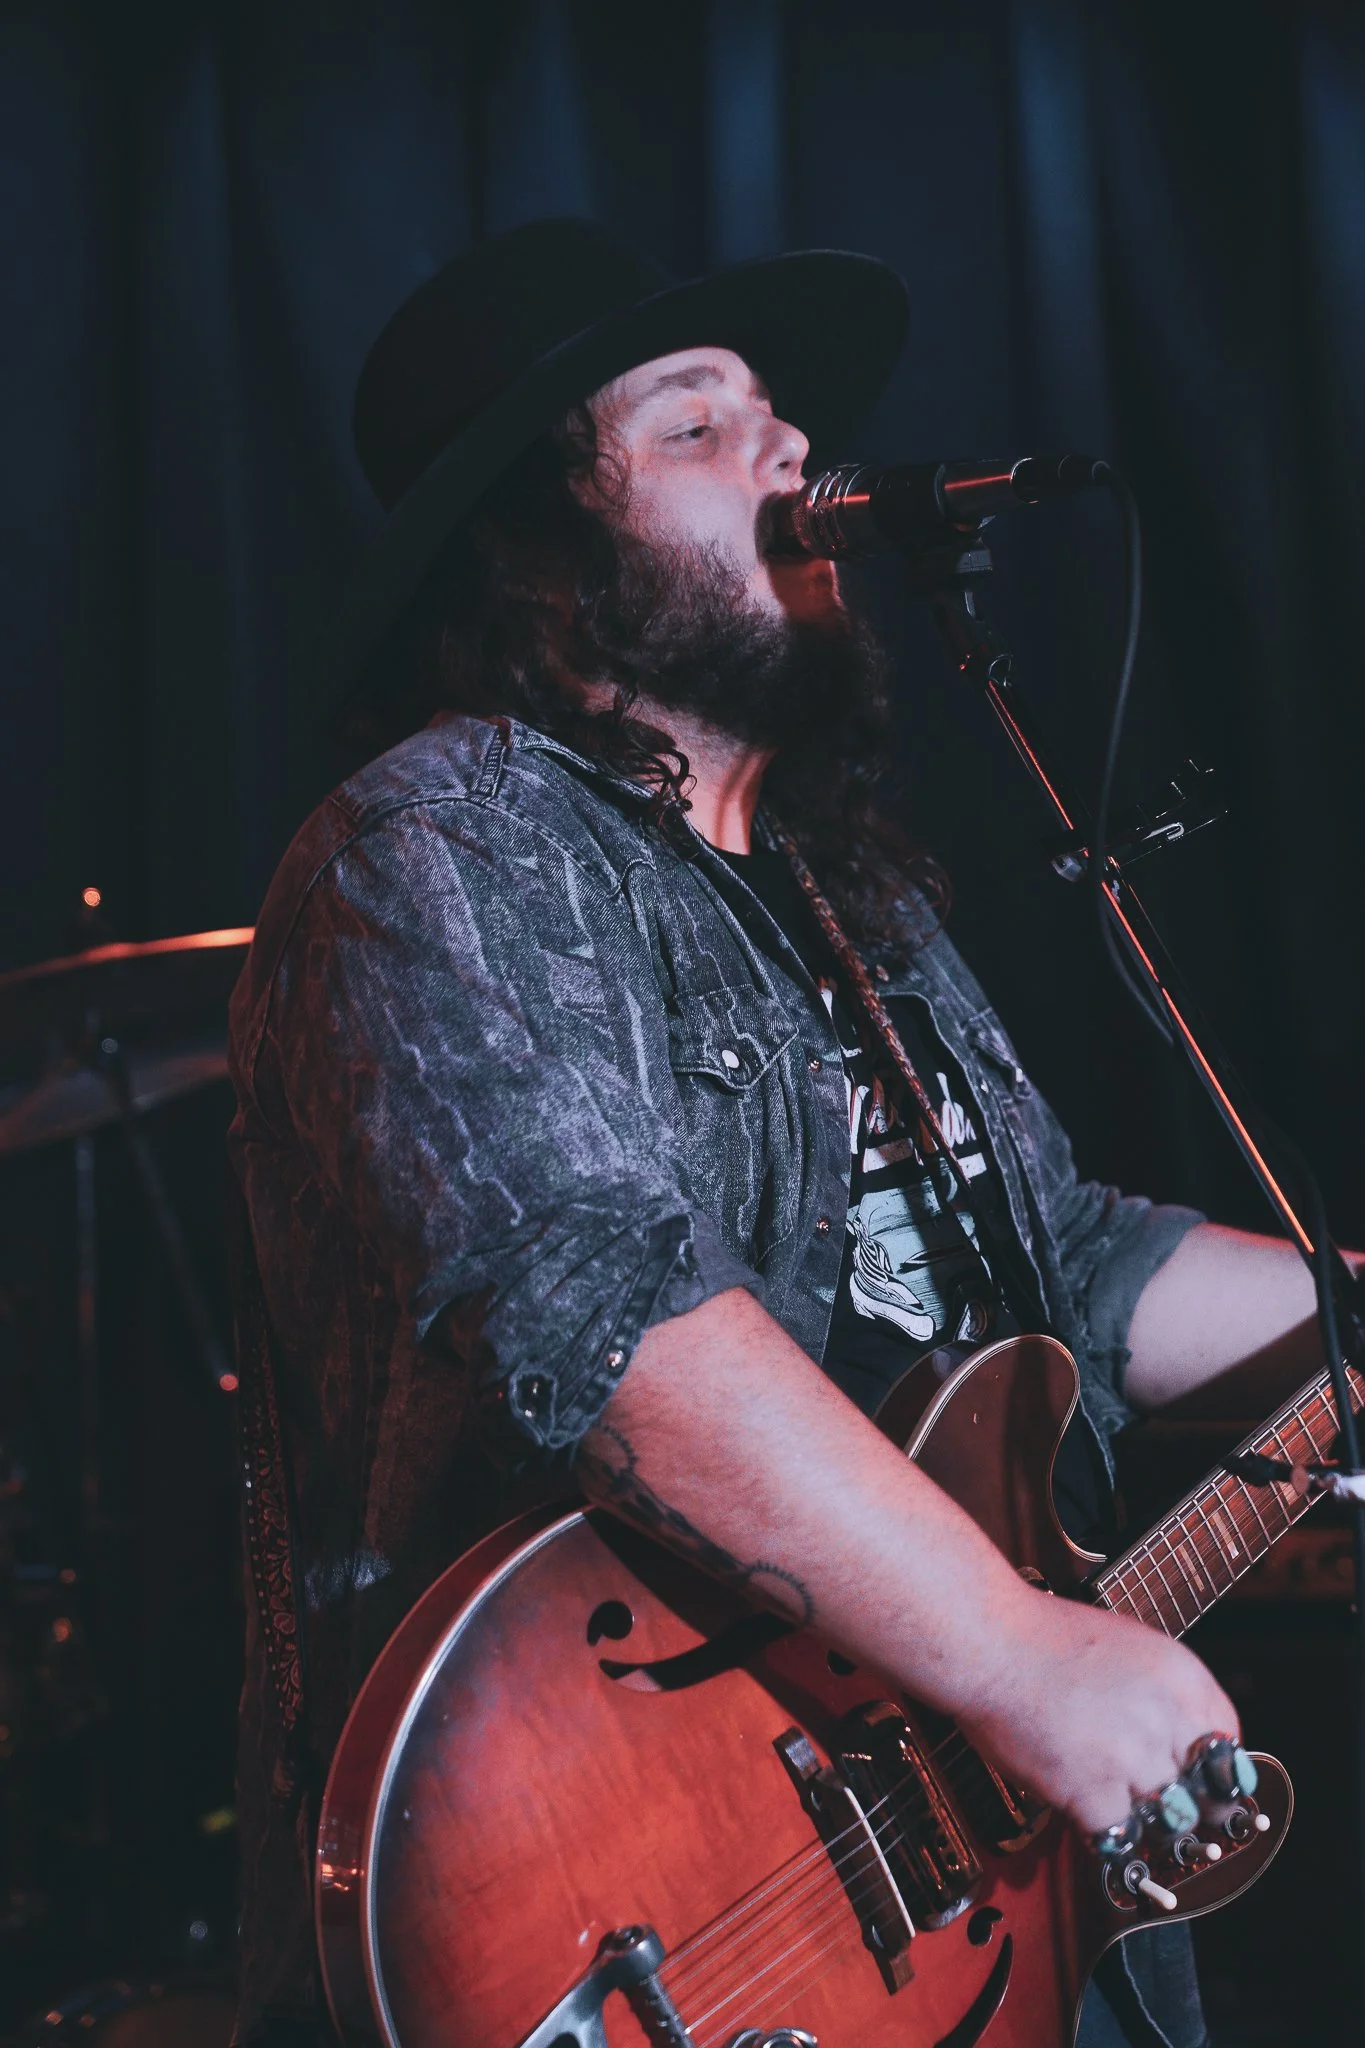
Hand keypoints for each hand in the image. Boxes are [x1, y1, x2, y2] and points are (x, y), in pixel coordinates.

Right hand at [958, 1590, 1239, 1837]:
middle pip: (1205, 1790)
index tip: (1200, 1780)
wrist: (988, 1640)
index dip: (1212, 1766)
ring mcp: (1134, 1759)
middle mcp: (1168, 1718)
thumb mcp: (1123, 1645)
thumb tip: (1169, 1737)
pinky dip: (1102, 1832)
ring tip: (1117, 1807)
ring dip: (1143, 1821)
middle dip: (1186, 1804)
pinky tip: (1083, 1814)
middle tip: (1168, 1812)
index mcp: (1180, 1674)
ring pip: (1166, 1821)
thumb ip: (1155, 1691)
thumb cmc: (1039, 1635)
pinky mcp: (1094, 1792)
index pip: (1228, 1739)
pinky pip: (1118, 1836)